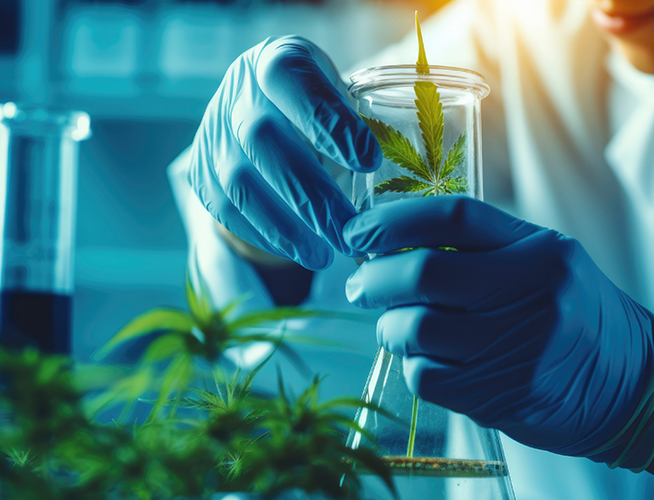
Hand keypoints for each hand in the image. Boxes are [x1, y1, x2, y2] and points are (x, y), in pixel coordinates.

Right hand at [187, 36, 381, 269]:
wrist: (268, 117)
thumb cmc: (321, 109)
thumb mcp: (344, 96)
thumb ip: (363, 119)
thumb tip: (398, 169)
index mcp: (277, 61)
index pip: (292, 80)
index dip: (327, 120)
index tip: (369, 160)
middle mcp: (237, 90)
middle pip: (263, 139)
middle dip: (310, 192)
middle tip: (349, 230)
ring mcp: (213, 131)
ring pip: (239, 180)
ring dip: (285, 224)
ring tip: (325, 254)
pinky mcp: (201, 171)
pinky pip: (225, 208)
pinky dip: (264, 234)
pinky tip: (299, 250)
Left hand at [344, 196, 653, 469]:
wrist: (631, 385)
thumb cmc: (579, 317)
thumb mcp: (548, 264)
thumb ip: (485, 248)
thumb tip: (396, 244)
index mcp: (540, 250)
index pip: (453, 217)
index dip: (393, 220)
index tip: (358, 231)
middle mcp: (531, 292)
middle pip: (425, 272)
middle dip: (375, 277)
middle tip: (360, 283)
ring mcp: (517, 346)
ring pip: (417, 328)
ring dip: (391, 327)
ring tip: (396, 325)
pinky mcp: (501, 394)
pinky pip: (426, 376)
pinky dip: (414, 366)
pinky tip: (428, 361)